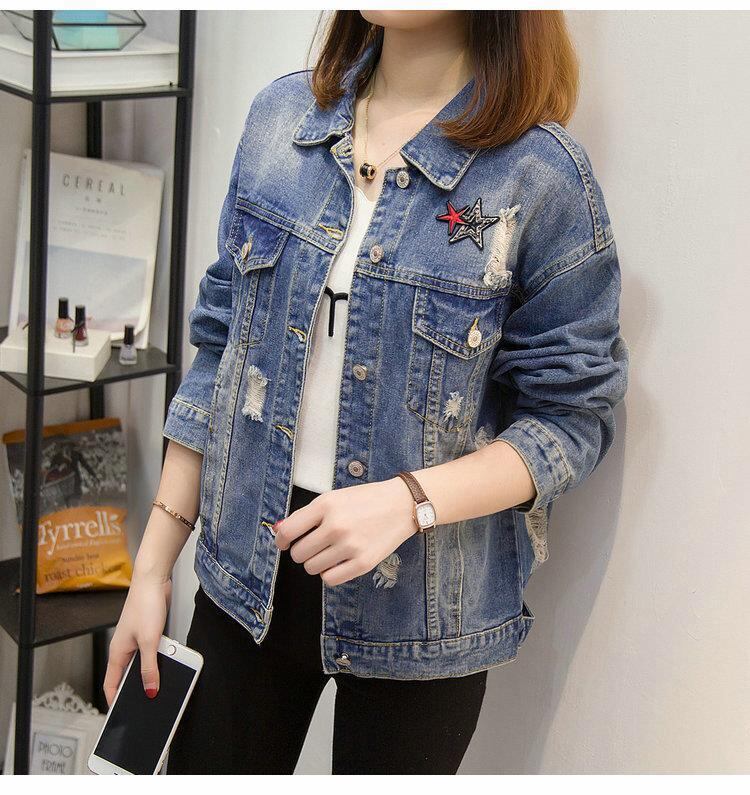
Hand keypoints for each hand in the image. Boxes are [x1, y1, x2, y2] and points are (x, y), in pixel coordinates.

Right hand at [103, 568, 171, 705]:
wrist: (153, 580)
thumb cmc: (145, 605)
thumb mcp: (149, 641)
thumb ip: (149, 667)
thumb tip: (150, 690)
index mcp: (117, 653)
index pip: (110, 684)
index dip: (115, 700)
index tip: (122, 714)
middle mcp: (124, 648)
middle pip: (127, 676)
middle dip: (136, 689)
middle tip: (147, 704)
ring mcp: (136, 640)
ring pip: (142, 663)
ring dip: (150, 673)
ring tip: (161, 686)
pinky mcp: (148, 632)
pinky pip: (152, 652)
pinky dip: (158, 659)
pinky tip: (170, 663)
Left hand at [273, 477, 416, 585]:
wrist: (402, 505)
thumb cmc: (365, 500)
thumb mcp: (334, 497)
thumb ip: (308, 515)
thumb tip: (281, 533)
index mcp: (326, 505)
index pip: (288, 531)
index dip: (281, 540)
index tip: (284, 543)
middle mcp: (336, 526)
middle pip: (299, 554)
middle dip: (302, 551)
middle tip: (314, 545)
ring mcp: (350, 546)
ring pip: (312, 568)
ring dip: (316, 563)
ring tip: (329, 552)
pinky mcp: (363, 563)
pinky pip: (330, 579)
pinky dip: (329, 573)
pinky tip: (338, 562)